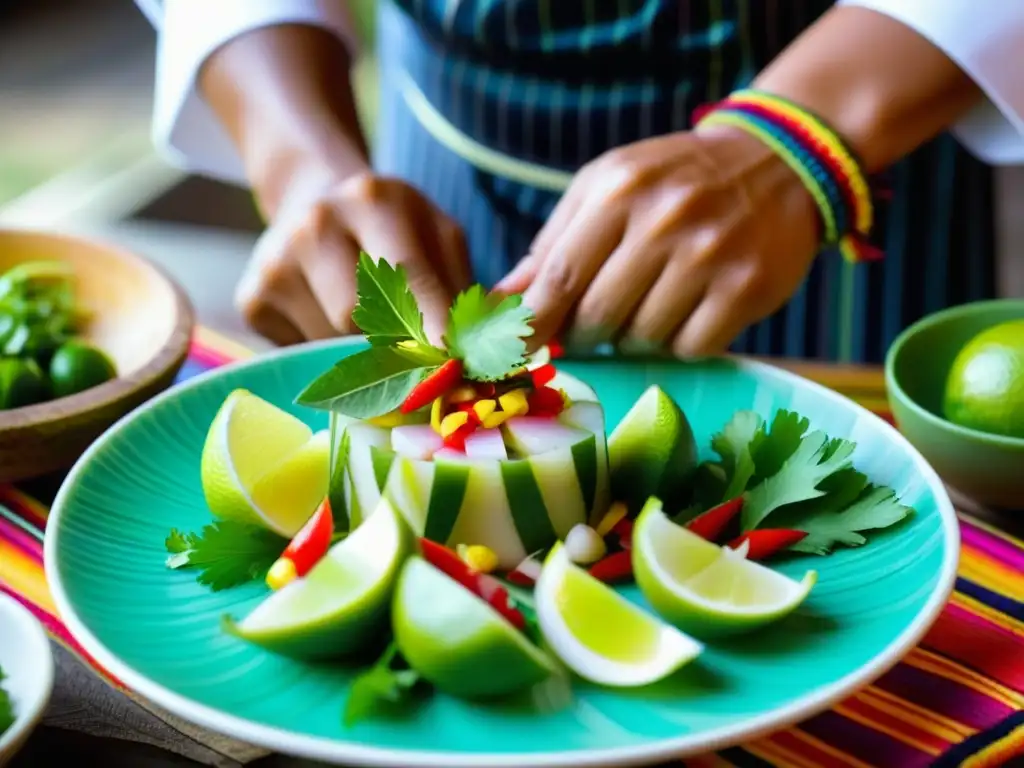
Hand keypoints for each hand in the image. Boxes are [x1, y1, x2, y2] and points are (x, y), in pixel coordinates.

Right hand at [236, 172, 470, 345]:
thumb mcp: (439, 238)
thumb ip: (460, 290)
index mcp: (374, 200)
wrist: (314, 199)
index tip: (456, 368)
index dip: (433, 330)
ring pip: (331, 345)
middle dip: (399, 353)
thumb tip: (482, 355)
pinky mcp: (251, 299)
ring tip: (378, 339)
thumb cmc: (395, 229)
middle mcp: (316, 225)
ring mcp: (275, 263)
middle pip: (362, 319)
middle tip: (424, 372)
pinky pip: (302, 354)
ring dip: (364, 360)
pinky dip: (329, 357)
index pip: (408, 278)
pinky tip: (335, 328)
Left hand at [496, 128, 819, 356]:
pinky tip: (686, 312)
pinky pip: (690, 348)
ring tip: (649, 304)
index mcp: (618, 191)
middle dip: (585, 333)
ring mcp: (709, 256)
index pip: (559, 277)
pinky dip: (680, 342)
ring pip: (642, 339)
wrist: (776, 163)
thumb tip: (502, 300)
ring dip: (634, 337)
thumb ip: (554, 242)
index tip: (515, 351)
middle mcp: (663, 221)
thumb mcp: (608, 187)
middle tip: (593, 325)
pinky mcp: (746, 288)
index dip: (533, 323)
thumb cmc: (673, 180)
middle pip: (596, 317)